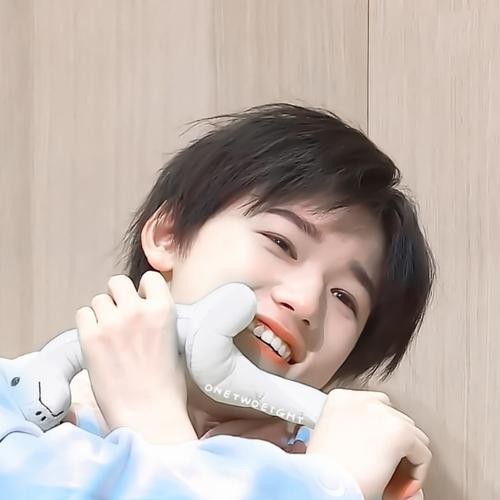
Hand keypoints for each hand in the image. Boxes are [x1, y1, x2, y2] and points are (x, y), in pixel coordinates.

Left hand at [76, 271, 195, 443]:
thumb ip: (158, 318)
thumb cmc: (166, 384)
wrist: (149, 414)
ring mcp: (113, 323)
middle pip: (117, 282)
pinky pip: (82, 314)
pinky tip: (96, 342)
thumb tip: (142, 306)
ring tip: (108, 334)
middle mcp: (138, 311)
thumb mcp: (174, 341)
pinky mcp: (91, 339)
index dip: (142, 290)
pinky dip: (87, 325)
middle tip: (119, 317)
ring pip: (98, 299)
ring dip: (102, 313)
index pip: (149, 278)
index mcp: (164, 309)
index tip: (140, 303)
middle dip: (118, 297)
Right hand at [306, 389, 430, 499]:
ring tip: (389, 481)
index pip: (373, 410)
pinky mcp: (399, 431)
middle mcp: (362, 400)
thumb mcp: (332, 440)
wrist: (322, 484)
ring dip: (404, 460)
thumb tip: (379, 449)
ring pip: (413, 436)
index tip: (372, 460)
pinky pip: (423, 455)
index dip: (377, 439)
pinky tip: (397, 488)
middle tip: (384, 474)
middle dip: (393, 449)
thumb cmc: (322, 470)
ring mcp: (382, 413)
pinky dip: (417, 475)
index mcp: (340, 398)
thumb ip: (355, 433)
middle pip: (395, 419)